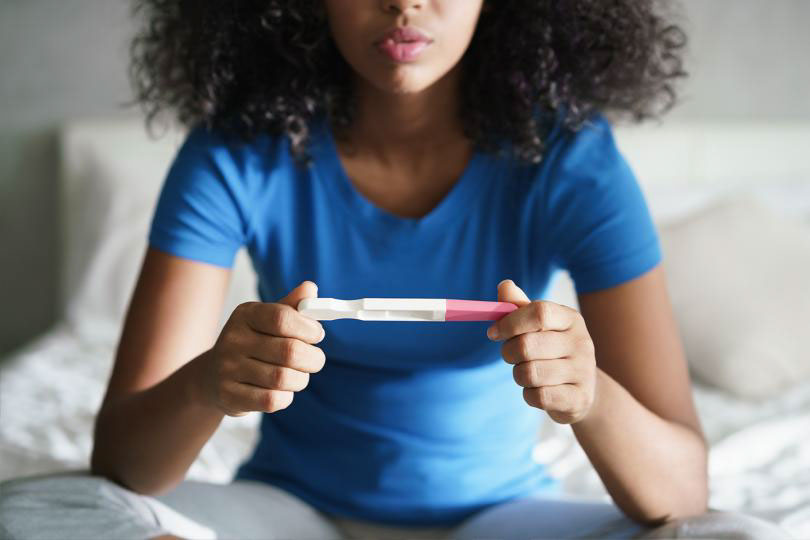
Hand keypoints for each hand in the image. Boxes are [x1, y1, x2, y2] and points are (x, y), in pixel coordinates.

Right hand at [200, 281, 325, 415]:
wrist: (213, 377)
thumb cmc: (252, 344)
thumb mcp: (268, 321)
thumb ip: (292, 306)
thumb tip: (310, 288)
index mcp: (245, 315)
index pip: (282, 318)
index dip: (308, 328)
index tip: (317, 335)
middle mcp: (233, 339)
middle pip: (289, 351)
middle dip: (313, 358)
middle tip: (315, 360)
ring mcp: (228, 369)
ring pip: (283, 378)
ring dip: (301, 379)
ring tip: (299, 376)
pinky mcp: (229, 396)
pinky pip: (272, 400)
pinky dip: (286, 397)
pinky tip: (283, 390)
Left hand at [488, 279, 596, 424]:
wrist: (583, 389)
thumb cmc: (552, 350)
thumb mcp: (539, 326)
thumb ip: (519, 306)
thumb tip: (504, 285)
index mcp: (571, 319)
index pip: (539, 312)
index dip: (510, 322)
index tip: (493, 333)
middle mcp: (582, 343)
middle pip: (527, 345)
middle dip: (508, 352)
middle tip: (510, 355)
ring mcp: (583, 372)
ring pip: (529, 373)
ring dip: (518, 375)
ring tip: (527, 373)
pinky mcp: (579, 399)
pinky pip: (538, 397)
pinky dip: (529, 395)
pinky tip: (538, 390)